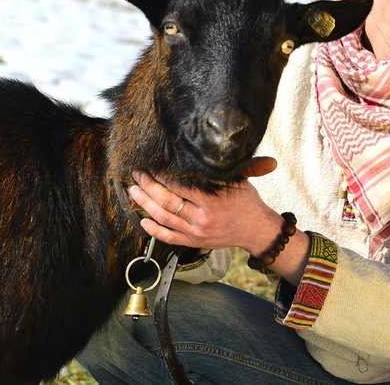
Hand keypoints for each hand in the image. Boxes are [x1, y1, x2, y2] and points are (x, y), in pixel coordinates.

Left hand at [128, 157, 281, 252]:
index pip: (180, 186)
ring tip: (134, 191)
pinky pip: (169, 238)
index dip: (162, 176)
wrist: (255, 230)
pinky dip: (154, 230)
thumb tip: (217, 148)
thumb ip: (226, 167)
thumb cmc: (247, 202)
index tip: (152, 166)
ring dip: (145, 204)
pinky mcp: (194, 243)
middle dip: (148, 187)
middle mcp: (201, 218)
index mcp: (212, 201)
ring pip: (164, 218)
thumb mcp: (240, 181)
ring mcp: (196, 232)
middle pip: (167, 201)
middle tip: (137, 175)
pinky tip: (143, 220)